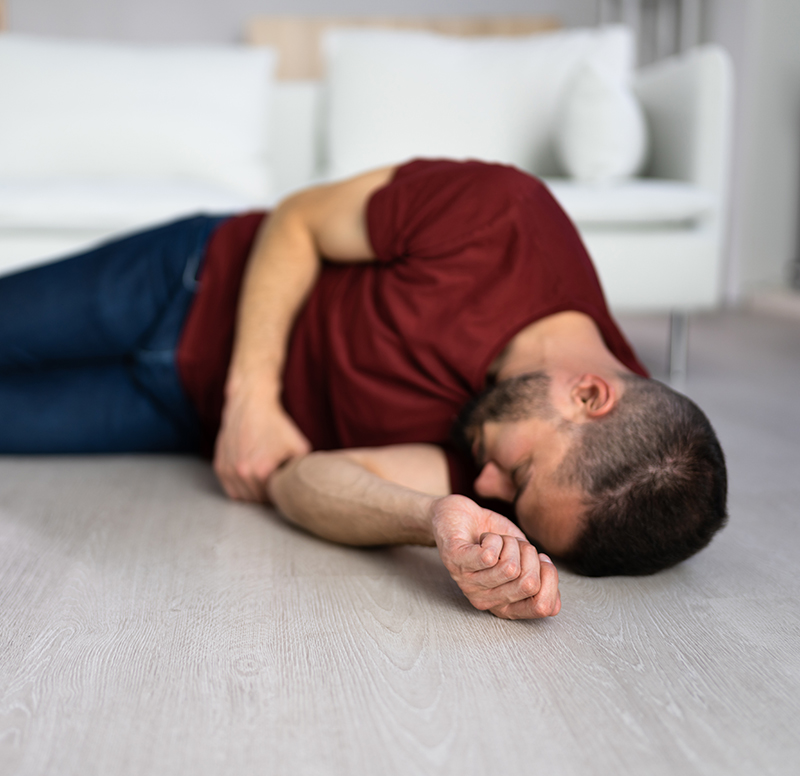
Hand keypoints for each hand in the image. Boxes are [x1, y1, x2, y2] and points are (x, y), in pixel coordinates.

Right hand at [213, 386, 310, 501]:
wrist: (251, 404)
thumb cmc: (275, 424)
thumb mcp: (299, 446)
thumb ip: (303, 469)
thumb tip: (308, 485)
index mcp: (261, 472)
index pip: (273, 499)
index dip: (281, 496)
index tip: (286, 488)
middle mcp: (241, 473)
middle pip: (257, 501)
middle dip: (268, 496)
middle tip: (277, 484)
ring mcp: (228, 470)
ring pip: (243, 498)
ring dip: (254, 494)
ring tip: (265, 481)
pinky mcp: (220, 466)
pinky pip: (230, 489)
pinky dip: (240, 488)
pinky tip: (251, 478)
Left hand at [430, 495, 560, 619]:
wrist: (459, 514)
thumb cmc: (492, 539)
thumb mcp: (522, 560)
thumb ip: (537, 580)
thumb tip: (555, 604)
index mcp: (503, 604)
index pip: (540, 608)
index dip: (550, 579)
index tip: (540, 559)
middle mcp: (484, 600)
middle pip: (529, 584)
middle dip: (529, 554)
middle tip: (513, 545)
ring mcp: (467, 582)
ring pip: (510, 567)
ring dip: (509, 543)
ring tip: (496, 540)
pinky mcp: (454, 561)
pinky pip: (488, 555)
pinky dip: (494, 538)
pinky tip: (484, 537)